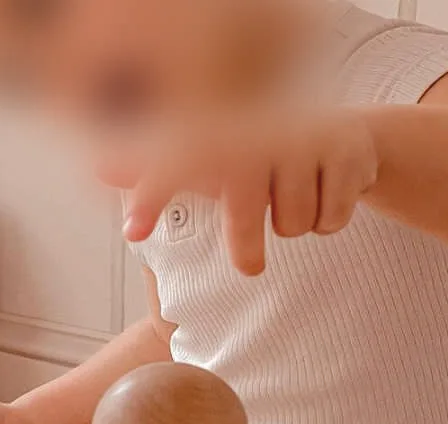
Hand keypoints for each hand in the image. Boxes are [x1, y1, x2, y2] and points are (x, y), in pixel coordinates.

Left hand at [108, 109, 380, 275]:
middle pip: (244, 211)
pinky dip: (328, 220)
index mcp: (221, 138)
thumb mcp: (207, 162)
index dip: (154, 194)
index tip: (130, 230)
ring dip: (293, 226)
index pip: (179, 163)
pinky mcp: (349, 152)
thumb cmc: (257, 159)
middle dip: (245, 247)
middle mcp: (260, 133)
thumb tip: (98, 165)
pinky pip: (330, 219)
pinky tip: (327, 194)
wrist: (342, 135)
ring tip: (295, 201)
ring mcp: (308, 139)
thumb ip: (155, 170)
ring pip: (293, 223)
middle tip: (249, 266)